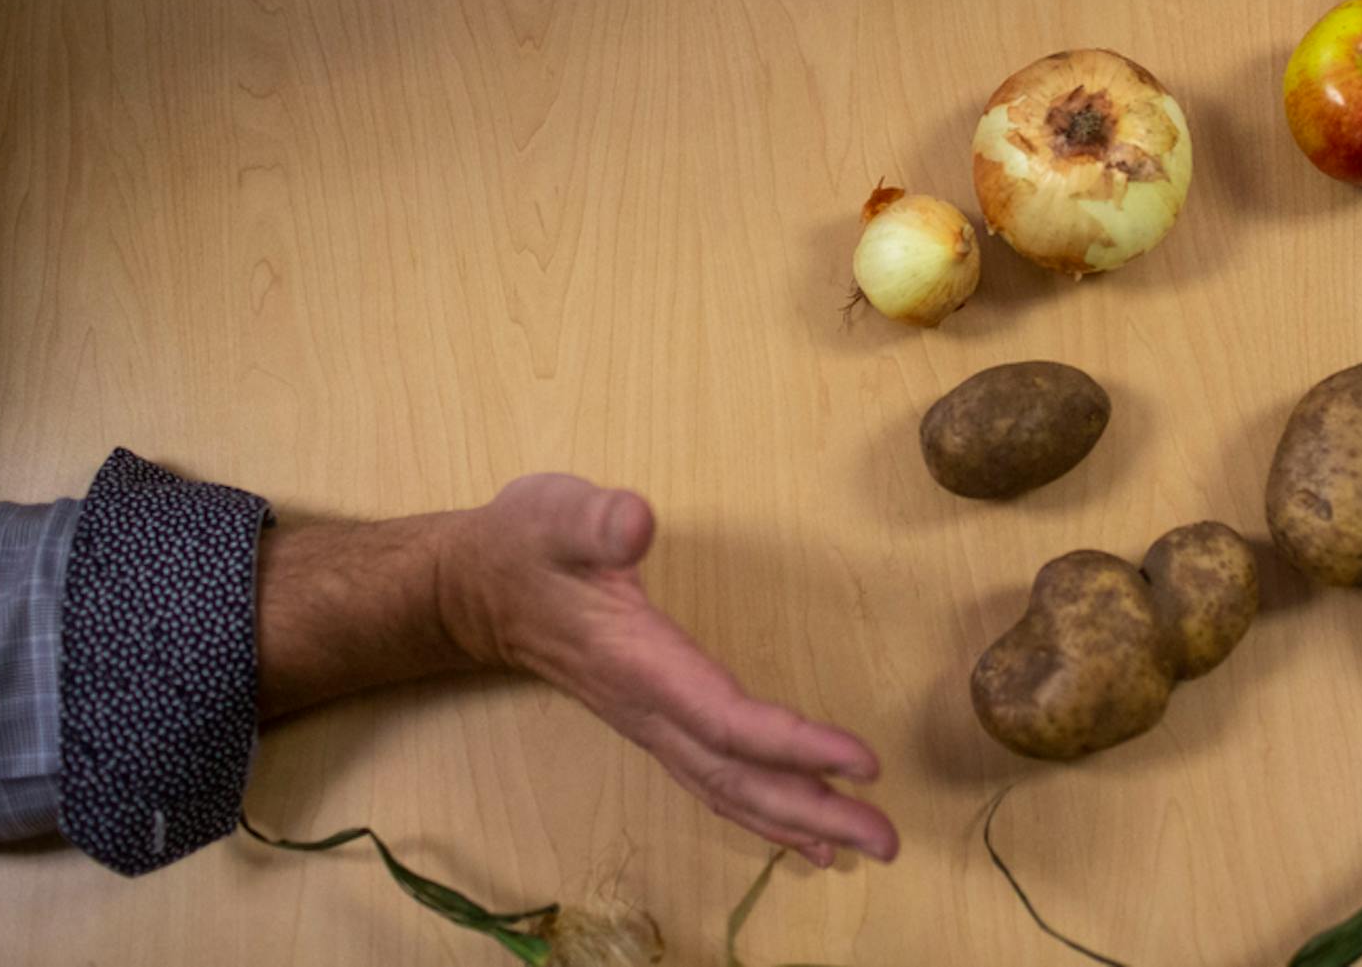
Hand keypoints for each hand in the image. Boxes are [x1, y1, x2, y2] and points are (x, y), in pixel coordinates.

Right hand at [439, 474, 896, 867]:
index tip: (862, 761)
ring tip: (865, 847)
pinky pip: (715, 781)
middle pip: (737, 775)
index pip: (726, 719)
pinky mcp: (655, 721)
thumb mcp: (554, 514)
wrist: (473, 590)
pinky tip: (804, 832)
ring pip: (728, 788)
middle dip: (813, 809)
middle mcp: (649, 710)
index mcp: (639, 663)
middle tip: (888, 841)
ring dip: (798, 821)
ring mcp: (650, 724)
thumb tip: (635, 521)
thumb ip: (595, 520)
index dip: (793, 745)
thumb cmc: (524, 546)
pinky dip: (763, 810)